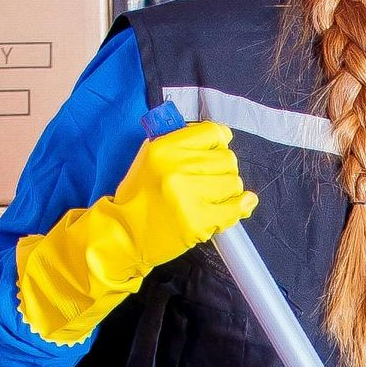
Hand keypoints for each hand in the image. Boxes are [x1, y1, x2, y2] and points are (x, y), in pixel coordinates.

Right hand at [110, 120, 258, 270]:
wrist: (126, 233)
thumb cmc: (139, 197)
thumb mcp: (150, 157)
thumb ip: (182, 144)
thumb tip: (223, 137)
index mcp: (165, 148)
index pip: (213, 132)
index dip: (219, 143)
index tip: (216, 152)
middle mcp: (177, 168)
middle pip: (227, 159)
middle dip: (223, 171)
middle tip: (209, 182)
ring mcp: (188, 196)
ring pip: (234, 183)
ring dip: (228, 192)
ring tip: (211, 198)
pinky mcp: (198, 222)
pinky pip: (234, 209)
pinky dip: (239, 208)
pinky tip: (236, 207)